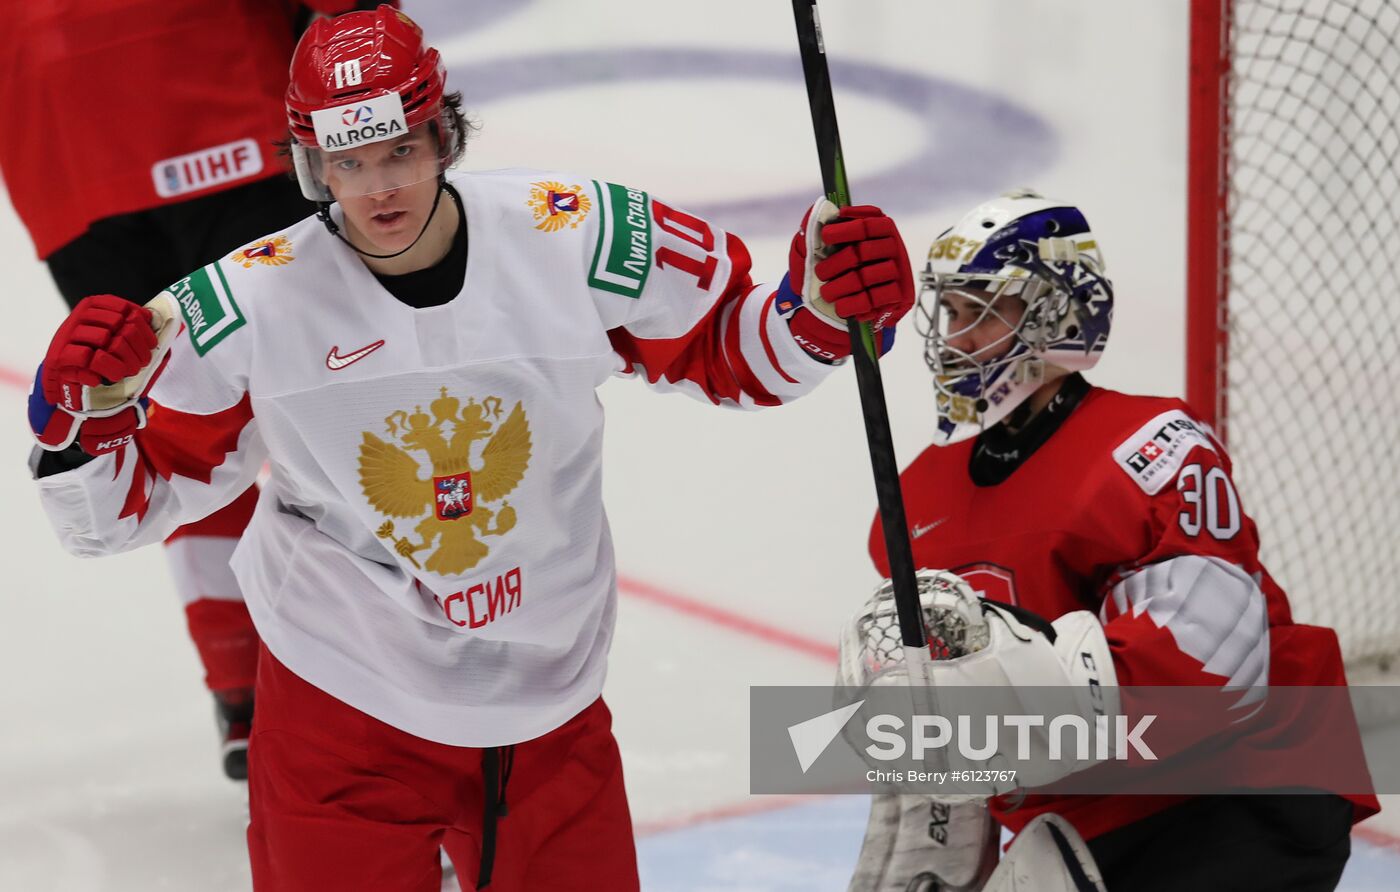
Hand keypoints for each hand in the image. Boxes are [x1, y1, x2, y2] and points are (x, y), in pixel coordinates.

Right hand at [31, 294, 166, 455]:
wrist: (64, 383)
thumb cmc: (97, 361)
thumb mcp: (116, 342)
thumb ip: (135, 331)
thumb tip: (162, 324)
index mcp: (94, 308)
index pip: (124, 308)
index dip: (143, 326)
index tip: (151, 343)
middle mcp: (79, 317)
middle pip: (118, 324)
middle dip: (138, 347)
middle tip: (142, 364)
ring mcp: (68, 335)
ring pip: (105, 339)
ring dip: (124, 361)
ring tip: (127, 373)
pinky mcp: (61, 356)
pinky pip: (92, 358)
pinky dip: (108, 370)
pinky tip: (109, 379)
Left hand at [782, 199, 914, 360]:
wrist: (836, 305)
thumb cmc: (830, 269)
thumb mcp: (817, 247)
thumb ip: (816, 226)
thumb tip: (821, 207)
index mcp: (879, 229)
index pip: (868, 224)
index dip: (846, 229)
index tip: (825, 236)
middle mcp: (893, 248)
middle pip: (865, 251)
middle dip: (837, 263)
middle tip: (819, 273)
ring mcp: (898, 273)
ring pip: (868, 276)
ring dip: (841, 286)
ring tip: (826, 292)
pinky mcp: (898, 297)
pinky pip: (876, 299)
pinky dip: (853, 304)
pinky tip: (840, 306)